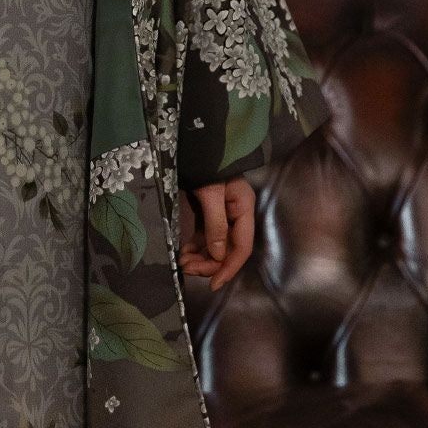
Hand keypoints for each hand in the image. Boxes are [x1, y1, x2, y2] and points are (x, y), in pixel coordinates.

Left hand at [178, 175, 255, 290]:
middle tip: (188, 269)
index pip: (242, 247)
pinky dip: (196, 246)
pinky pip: (205, 236)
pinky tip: (184, 253)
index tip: (213, 283)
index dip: (229, 267)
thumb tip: (218, 255)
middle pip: (228, 249)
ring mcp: (223, 214)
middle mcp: (236, 215)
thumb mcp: (211, 193)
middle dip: (209, 263)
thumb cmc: (206, 165)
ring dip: (201, 257)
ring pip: (215, 245)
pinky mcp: (209, 212)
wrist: (195, 144)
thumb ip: (215, 224)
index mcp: (244, 209)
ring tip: (183, 262)